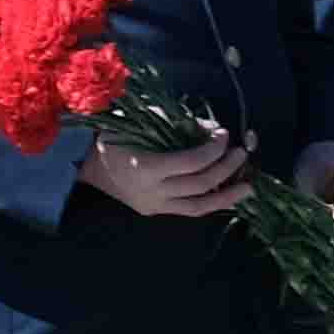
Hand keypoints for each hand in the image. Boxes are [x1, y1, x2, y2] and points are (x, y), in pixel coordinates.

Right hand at [81, 131, 252, 220]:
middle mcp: (152, 191)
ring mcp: (153, 205)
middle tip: (242, 153)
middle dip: (226, 167)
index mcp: (146, 167)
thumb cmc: (115, 135)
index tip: (224, 135)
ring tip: (248, 187)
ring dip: (228, 196)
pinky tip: (228, 196)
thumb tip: (212, 130)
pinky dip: (210, 202)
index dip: (214, 148)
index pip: (193, 162)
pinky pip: (188, 210)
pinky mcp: (154, 211)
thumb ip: (179, 125)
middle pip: (201, 183)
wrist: (85, 162)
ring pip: (199, 206)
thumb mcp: (144, 122)